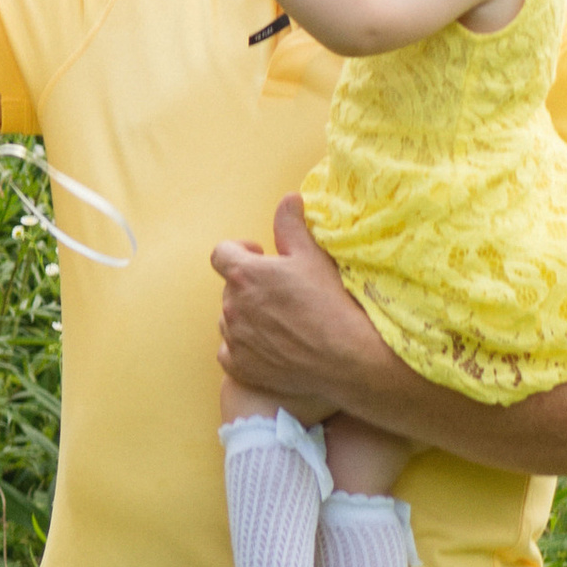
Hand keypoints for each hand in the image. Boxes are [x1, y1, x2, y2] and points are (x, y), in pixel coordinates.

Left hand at [211, 195, 386, 418]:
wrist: (345, 356)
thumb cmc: (330, 302)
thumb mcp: (313, 255)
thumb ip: (292, 225)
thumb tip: (288, 199)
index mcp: (244, 274)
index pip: (221, 254)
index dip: (239, 251)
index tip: (260, 255)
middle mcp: (232, 306)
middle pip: (229, 288)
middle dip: (248, 285)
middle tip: (279, 291)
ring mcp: (234, 339)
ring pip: (230, 320)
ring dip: (245, 315)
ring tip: (277, 319)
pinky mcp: (240, 367)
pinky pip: (230, 352)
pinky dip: (244, 347)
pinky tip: (269, 346)